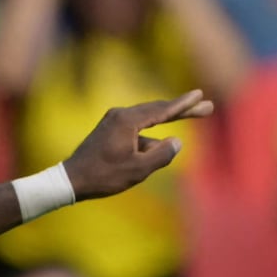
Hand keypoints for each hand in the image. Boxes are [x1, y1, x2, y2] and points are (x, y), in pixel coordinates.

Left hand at [60, 90, 215, 201]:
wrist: (69, 180)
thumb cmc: (102, 177)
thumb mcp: (137, 170)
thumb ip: (161, 155)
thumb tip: (177, 142)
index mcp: (127, 120)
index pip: (162, 110)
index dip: (184, 104)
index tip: (200, 95)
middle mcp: (120, 115)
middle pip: (158, 110)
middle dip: (182, 110)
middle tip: (207, 107)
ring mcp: (113, 121)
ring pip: (147, 122)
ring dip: (163, 131)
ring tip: (165, 151)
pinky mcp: (109, 130)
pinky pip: (135, 131)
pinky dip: (146, 140)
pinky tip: (145, 158)